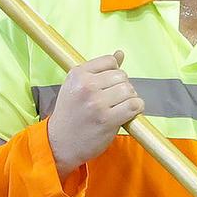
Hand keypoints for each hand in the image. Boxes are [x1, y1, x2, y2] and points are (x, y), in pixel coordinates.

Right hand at [47, 51, 141, 172]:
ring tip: (120, 107)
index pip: (110, 61)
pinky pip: (134, 106)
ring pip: (129, 90)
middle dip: (122, 87)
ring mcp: (97, 103)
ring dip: (130, 99)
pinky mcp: (107, 120)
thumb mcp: (76, 87)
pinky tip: (128, 113)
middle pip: (122, 76)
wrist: (60, 143)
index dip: (114, 73)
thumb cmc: (70, 114)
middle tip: (115, 100)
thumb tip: (120, 53)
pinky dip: (136, 109)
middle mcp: (86, 86)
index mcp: (78, 74)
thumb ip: (99, 70)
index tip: (108, 86)